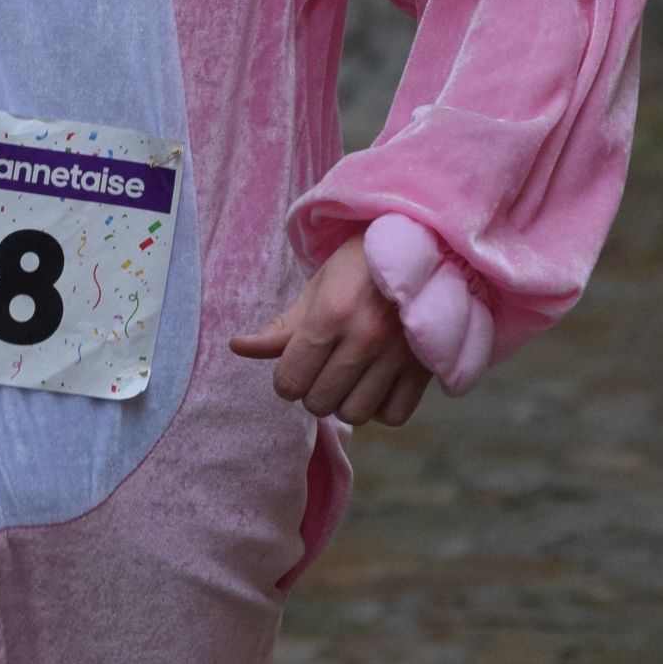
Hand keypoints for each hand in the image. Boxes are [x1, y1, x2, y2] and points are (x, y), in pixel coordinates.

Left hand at [229, 234, 431, 428]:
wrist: (425, 247)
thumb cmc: (362, 265)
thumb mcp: (318, 287)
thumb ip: (282, 326)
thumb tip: (237, 347)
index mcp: (330, 314)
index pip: (290, 381)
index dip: (287, 379)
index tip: (298, 366)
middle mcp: (365, 337)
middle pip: (319, 402)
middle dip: (314, 391)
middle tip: (324, 369)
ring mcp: (398, 355)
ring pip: (354, 414)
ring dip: (345, 402)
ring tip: (350, 378)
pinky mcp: (424, 367)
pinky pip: (392, 416)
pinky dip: (379, 409)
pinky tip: (376, 386)